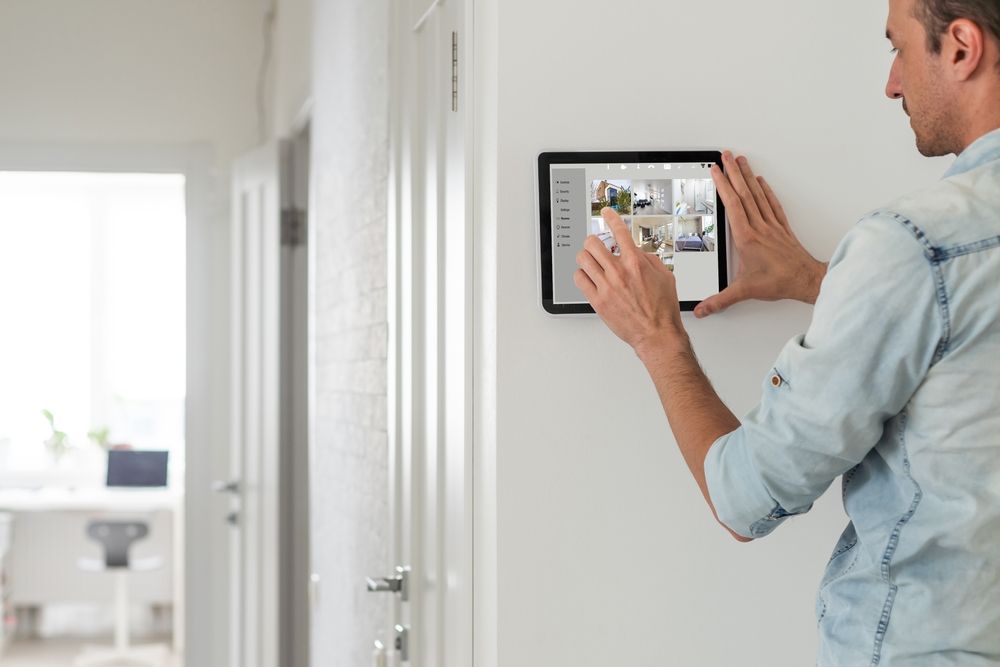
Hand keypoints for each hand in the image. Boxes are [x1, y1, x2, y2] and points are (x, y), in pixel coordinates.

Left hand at [575, 208, 684, 352]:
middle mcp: (619, 272)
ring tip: (590, 262)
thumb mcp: (665, 277)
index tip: (607, 213)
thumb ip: (649, 260)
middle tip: (595, 245)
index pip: (619, 232)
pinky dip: (581, 275)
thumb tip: (638, 252)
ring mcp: (606, 286)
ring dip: (585, 257)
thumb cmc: (662, 310)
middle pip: (592, 243)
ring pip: (582, 259)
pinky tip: (588, 277)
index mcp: (636, 263)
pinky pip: (579, 279)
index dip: (611, 218)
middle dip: (593, 241)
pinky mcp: (598, 301)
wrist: (656, 334)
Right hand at [695, 151, 826, 317]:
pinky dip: (766, 191)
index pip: (732, 204)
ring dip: (748, 176)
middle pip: (744, 192)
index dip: (723, 185)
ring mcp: (772, 226)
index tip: (715, 170)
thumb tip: (702, 310)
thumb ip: (720, 301)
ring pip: (758, 194)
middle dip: (733, 172)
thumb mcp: (744, 291)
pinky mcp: (781, 229)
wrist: (806, 280)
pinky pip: (772, 204)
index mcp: (747, 237)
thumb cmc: (779, 282)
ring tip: (741, 161)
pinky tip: (762, 182)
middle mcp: (759, 227)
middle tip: (725, 155)